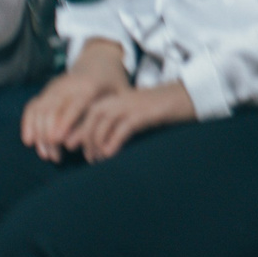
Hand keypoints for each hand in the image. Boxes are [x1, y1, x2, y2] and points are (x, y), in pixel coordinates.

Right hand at [21, 44, 131, 159]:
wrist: (100, 60)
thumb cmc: (114, 84)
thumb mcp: (121, 95)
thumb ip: (112, 117)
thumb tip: (98, 143)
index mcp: (90, 86)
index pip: (75, 104)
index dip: (65, 121)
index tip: (58, 140)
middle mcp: (68, 84)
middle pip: (53, 109)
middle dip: (49, 135)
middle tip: (54, 157)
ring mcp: (55, 86)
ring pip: (40, 109)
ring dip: (39, 134)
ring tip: (46, 155)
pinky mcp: (47, 90)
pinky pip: (33, 106)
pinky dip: (28, 123)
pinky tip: (30, 141)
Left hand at [66, 82, 196, 161]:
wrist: (185, 97)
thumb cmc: (159, 109)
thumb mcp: (132, 114)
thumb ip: (115, 125)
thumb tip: (98, 146)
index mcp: (114, 98)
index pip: (87, 113)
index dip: (77, 130)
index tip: (72, 147)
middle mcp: (119, 99)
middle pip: (91, 118)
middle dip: (85, 138)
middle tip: (89, 159)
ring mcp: (130, 105)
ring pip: (103, 123)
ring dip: (97, 143)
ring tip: (98, 159)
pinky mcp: (143, 113)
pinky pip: (123, 128)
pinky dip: (113, 141)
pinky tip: (110, 154)